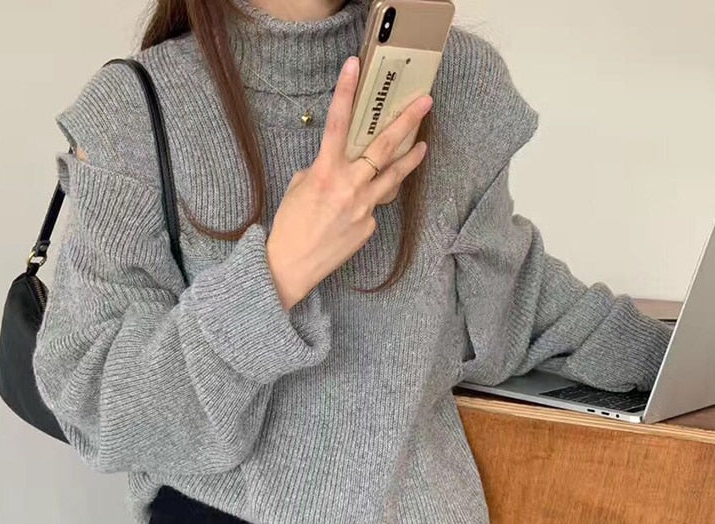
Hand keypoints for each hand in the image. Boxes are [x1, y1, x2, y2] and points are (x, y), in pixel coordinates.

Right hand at [266, 55, 432, 309]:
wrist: (293, 265)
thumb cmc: (290, 226)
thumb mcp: (299, 188)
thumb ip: (321, 171)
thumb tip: (339, 168)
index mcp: (325, 172)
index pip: (337, 123)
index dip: (346, 92)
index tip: (356, 66)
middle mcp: (349, 186)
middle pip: (383, 148)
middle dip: (406, 121)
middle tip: (425, 102)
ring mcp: (363, 207)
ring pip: (393, 177)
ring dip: (409, 159)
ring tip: (422, 145)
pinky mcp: (368, 226)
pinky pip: (374, 206)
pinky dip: (369, 200)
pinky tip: (358, 206)